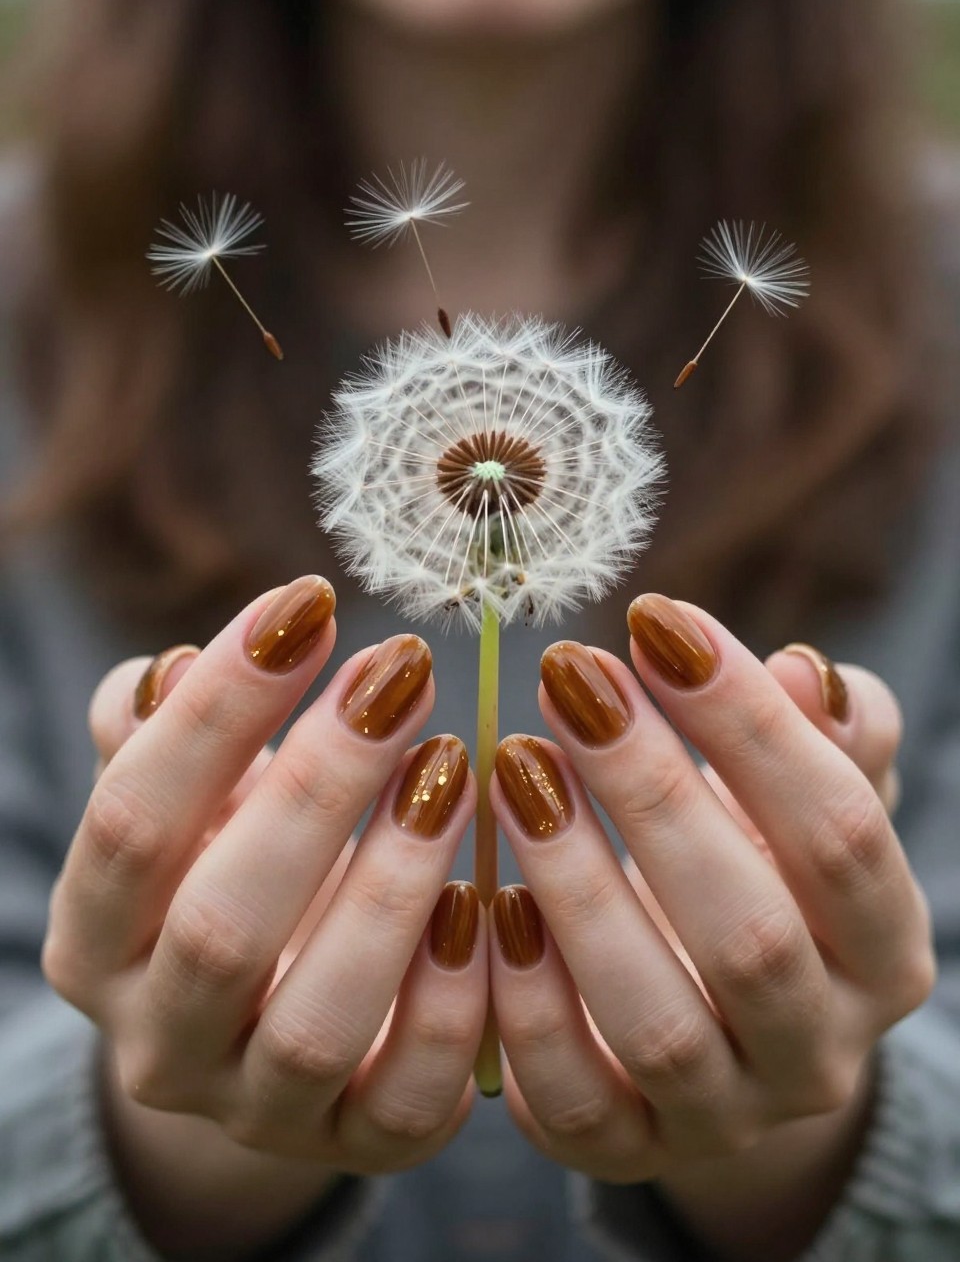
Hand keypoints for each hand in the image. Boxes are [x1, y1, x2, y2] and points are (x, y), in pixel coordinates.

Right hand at [42, 576, 484, 1253]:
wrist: (273, 1016)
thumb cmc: (238, 867)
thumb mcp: (190, 805)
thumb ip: (161, 740)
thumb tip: (171, 670)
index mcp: (97, 938)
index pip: (133, 820)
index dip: (218, 712)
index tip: (309, 605)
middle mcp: (159, 1038)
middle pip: (221, 925)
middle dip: (317, 789)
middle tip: (401, 674)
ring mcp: (257, 1108)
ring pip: (317, 1023)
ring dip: (392, 890)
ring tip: (455, 771)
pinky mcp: (360, 1143)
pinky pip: (411, 1097)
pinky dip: (455, 1002)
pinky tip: (493, 901)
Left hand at [488, 595, 933, 1234]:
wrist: (711, 1022)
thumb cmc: (750, 875)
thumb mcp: (799, 809)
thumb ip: (821, 743)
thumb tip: (803, 671)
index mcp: (883, 951)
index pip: (840, 832)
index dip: (750, 725)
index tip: (657, 622)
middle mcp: (819, 1050)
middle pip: (749, 934)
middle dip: (652, 793)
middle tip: (570, 678)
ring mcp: (722, 1115)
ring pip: (654, 1022)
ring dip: (578, 887)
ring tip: (515, 769)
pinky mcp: (623, 1147)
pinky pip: (571, 1097)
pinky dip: (525, 1002)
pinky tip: (483, 900)